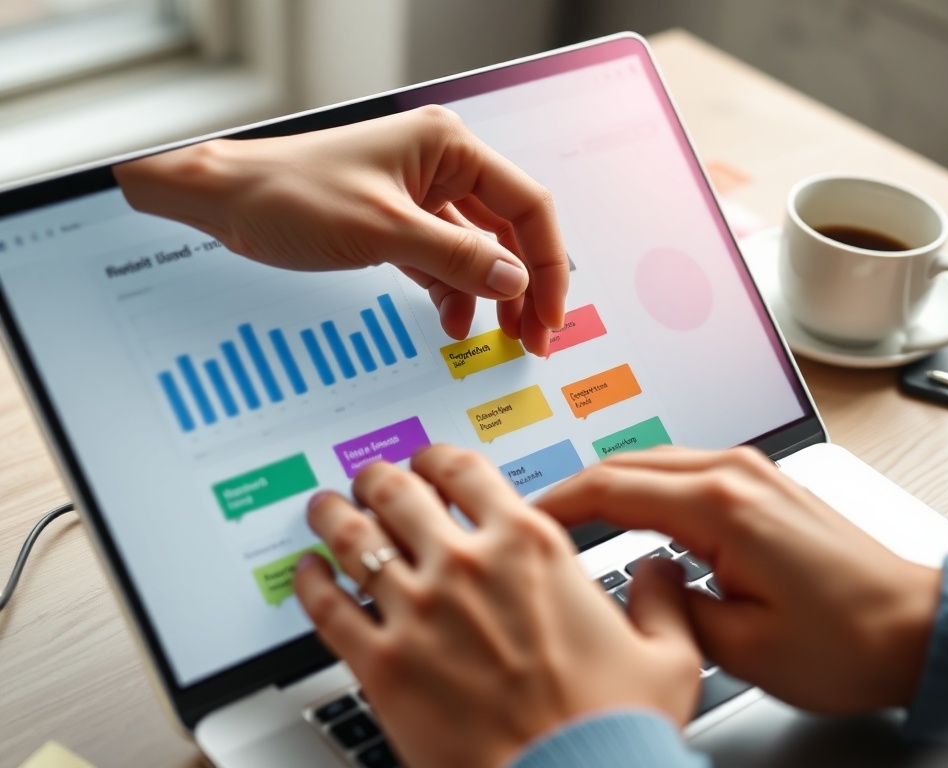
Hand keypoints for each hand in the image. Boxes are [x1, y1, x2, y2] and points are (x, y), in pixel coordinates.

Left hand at [113, 106, 567, 353]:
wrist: (227, 201)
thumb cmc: (293, 195)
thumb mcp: (384, 231)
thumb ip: (457, 259)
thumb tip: (517, 283)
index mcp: (448, 148)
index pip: (526, 205)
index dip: (546, 263)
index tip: (547, 315)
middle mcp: (443, 166)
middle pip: (508, 231)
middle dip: (523, 286)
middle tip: (531, 338)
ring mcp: (422, 196)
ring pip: (479, 252)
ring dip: (490, 295)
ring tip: (499, 338)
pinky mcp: (401, 223)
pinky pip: (444, 263)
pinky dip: (453, 294)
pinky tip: (453, 324)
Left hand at [293, 445, 701, 767]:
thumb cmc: (612, 728)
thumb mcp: (667, 656)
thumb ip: (662, 601)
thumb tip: (662, 573)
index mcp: (529, 548)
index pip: (466, 472)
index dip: (438, 457)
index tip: (429, 461)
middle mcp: (466, 566)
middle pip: (398, 492)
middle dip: (378, 477)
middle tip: (370, 477)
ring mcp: (418, 611)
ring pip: (354, 537)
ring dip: (334, 514)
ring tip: (325, 507)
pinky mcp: (383, 663)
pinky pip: (327, 607)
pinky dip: (310, 582)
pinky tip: (307, 573)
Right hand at [537, 445, 942, 714]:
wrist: (916, 628)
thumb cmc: (849, 641)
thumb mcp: (740, 648)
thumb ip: (670, 608)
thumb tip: (640, 584)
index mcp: (721, 507)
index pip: (612, 487)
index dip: (558, 502)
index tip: (525, 517)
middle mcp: (735, 473)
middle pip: (627, 463)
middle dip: (576, 489)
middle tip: (538, 520)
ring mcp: (751, 472)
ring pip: (654, 461)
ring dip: (610, 485)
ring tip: (574, 519)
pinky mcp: (762, 483)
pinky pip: (684, 471)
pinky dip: (645, 487)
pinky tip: (631, 513)